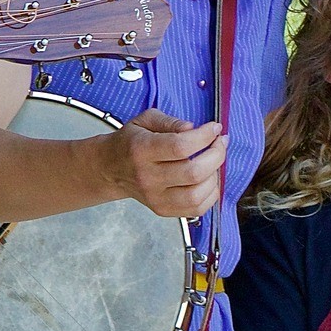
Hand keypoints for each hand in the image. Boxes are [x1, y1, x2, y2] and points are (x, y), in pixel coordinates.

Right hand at [102, 111, 227, 218]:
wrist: (111, 169)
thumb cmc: (131, 142)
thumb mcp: (145, 120)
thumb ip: (171, 121)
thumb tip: (193, 129)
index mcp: (142, 150)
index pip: (180, 146)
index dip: (204, 137)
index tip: (214, 129)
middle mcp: (148, 177)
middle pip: (193, 172)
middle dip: (216, 155)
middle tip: (220, 143)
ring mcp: (156, 198)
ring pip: (198, 195)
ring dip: (215, 176)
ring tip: (213, 161)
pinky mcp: (163, 210)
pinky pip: (197, 209)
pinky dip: (211, 194)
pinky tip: (209, 179)